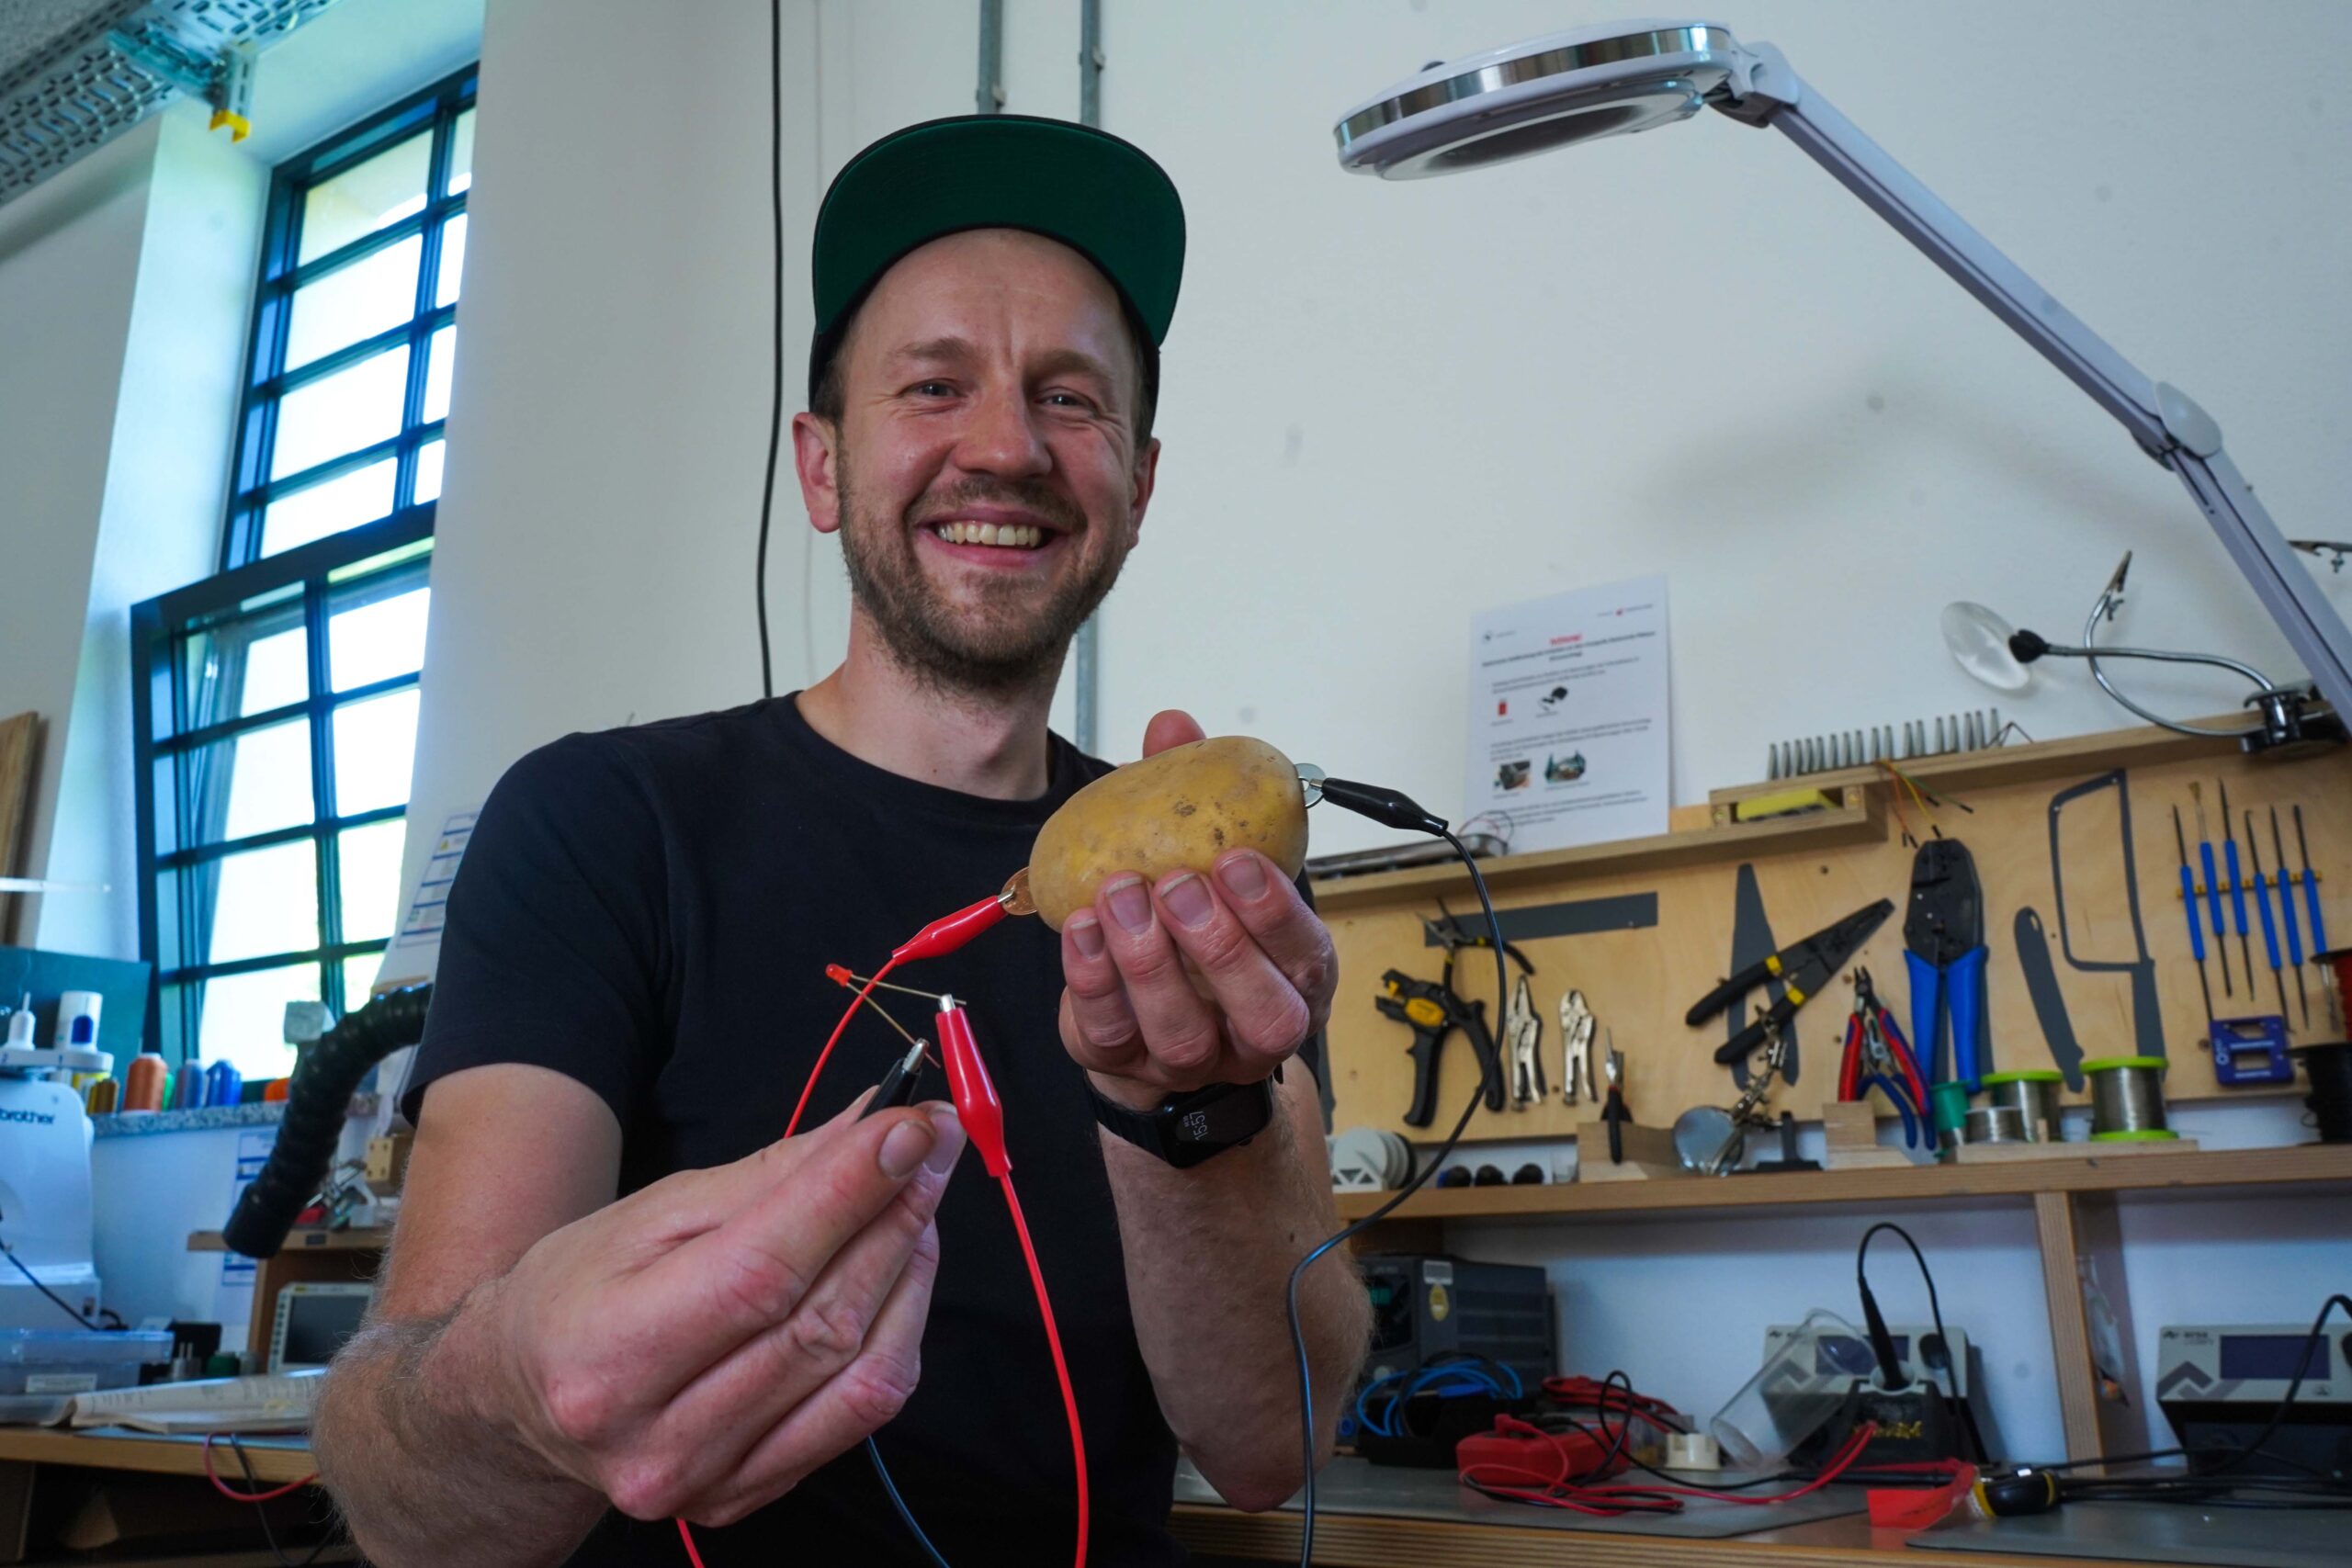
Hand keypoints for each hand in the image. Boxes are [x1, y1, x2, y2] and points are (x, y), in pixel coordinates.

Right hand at [471, 1096, 963, 1525]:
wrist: (522, 1400)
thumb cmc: (584, 1288)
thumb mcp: (657, 1211)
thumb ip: (775, 1175)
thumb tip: (879, 1127)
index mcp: (609, 1353)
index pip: (760, 1271)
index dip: (849, 1194)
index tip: (913, 1127)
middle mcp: (655, 1439)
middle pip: (820, 1322)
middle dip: (894, 1219)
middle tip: (930, 1147)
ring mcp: (705, 1482)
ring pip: (860, 1373)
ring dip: (908, 1273)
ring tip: (913, 1204)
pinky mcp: (746, 1499)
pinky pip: (859, 1415)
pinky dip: (895, 1332)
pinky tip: (892, 1274)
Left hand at [1057, 710, 1337, 1108]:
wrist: (1142, 1015)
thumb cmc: (1190, 927)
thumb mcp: (1205, 861)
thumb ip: (1195, 798)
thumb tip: (1173, 727)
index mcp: (1296, 976)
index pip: (1308, 957)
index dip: (1277, 912)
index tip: (1236, 859)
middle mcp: (1256, 1031)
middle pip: (1265, 1014)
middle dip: (1221, 945)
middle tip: (1177, 882)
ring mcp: (1192, 1058)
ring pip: (1183, 1033)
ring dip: (1149, 962)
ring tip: (1119, 896)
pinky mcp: (1125, 1065)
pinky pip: (1111, 1033)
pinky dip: (1092, 979)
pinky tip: (1080, 926)